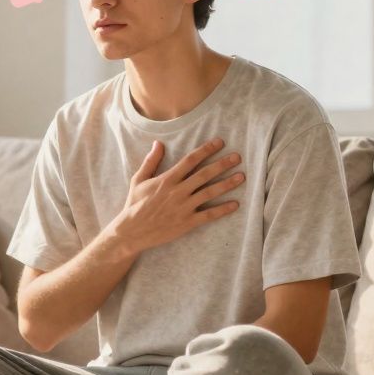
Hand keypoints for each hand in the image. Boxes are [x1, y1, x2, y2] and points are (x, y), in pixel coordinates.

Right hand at [109, 138, 242, 256]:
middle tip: (237, 157)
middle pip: (204, 174)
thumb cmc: (134, 204)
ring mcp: (184, 207)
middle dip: (222, 164)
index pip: (190, 160)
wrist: (132, 231)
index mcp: (167, 179)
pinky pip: (208, 215)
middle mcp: (178, 191)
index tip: (219, 143)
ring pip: (210, 193)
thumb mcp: (138, 180)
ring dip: (227, 184)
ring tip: (241, 177)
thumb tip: (158, 143)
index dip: (206, 150)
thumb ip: (151, 162)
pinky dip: (223, 210)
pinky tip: (235, 204)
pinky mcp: (187, 222)